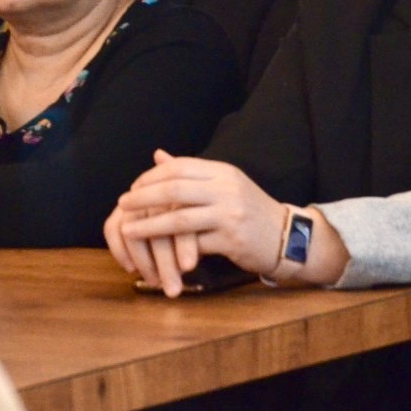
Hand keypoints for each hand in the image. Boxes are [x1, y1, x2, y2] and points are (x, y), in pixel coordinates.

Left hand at [105, 150, 284, 296]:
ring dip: (150, 225)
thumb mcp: (225, 184)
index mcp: (223, 172)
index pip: (180, 167)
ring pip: (180, 218)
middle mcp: (226, 189)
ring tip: (127, 228)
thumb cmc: (249, 210)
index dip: (152, 177)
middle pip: (176, 188)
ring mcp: (230, 214)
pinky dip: (171, 250)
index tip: (133, 187)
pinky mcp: (232, 240)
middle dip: (144, 197)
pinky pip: (193, 245)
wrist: (286, 236)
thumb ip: (192, 172)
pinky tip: (155, 254)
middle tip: (123, 204)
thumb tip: (158, 156)